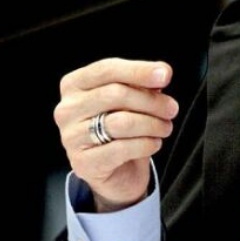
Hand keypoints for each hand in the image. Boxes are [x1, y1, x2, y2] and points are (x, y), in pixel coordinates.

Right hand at [54, 58, 177, 211]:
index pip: (106, 69)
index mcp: (74, 85)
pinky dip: (146, 144)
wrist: (117, 171)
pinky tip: (154, 143)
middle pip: (115, 94)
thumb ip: (142, 83)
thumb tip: (162, 72)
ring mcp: (71, 137)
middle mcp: (67, 109)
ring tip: (165, 127)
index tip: (165, 75)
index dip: (138, 71)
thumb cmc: (123, 127)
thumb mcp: (131, 99)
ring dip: (152, 124)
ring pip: (120, 122)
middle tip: (172, 109)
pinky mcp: (82, 163)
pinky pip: (122, 148)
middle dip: (151, 101)